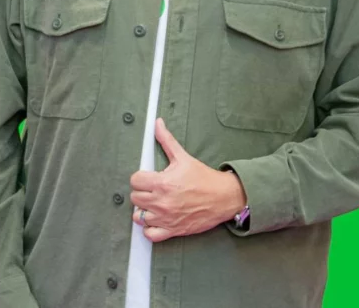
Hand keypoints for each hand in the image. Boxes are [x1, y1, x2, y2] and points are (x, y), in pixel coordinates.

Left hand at [129, 118, 246, 242]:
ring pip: (139, 217)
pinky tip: (156, 219)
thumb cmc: (203, 177)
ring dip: (143, 210)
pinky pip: (150, 234)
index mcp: (162, 183)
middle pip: (135, 198)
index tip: (148, 178)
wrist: (224, 198)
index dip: (140, 178)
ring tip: (153, 204)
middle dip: (141, 192)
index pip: (134, 181)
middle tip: (152, 190)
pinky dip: (150, 229)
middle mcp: (161, 202)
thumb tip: (157, 123)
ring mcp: (166, 218)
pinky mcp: (173, 230)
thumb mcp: (183, 157)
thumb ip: (166, 140)